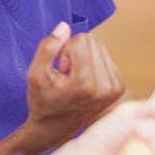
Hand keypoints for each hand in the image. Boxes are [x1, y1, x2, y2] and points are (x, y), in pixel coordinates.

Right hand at [24, 22, 125, 146]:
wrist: (56, 128)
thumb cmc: (43, 101)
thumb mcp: (35, 75)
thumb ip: (47, 48)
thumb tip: (65, 26)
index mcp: (86, 84)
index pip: (81, 40)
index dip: (65, 50)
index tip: (61, 70)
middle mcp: (106, 86)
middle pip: (93, 40)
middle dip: (75, 52)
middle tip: (66, 74)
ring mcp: (116, 88)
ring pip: (100, 46)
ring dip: (84, 57)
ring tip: (74, 79)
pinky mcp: (120, 87)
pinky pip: (106, 56)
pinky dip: (92, 64)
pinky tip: (83, 82)